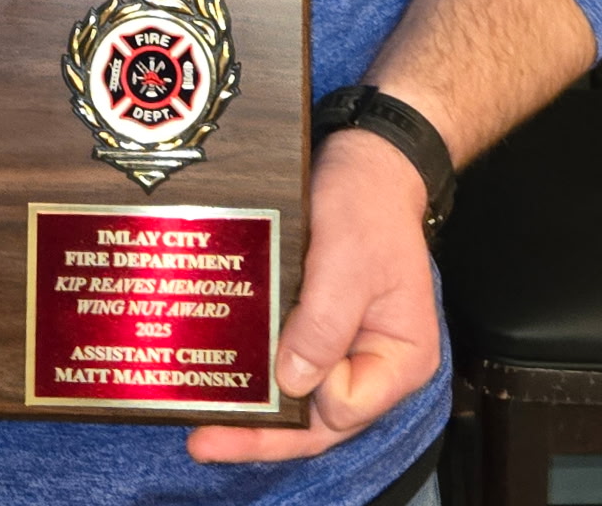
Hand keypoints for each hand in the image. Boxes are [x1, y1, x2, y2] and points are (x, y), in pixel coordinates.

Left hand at [188, 129, 438, 463]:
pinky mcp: (319, 329)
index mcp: (399, 358)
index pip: (346, 405)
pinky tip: (221, 379)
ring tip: (201, 422)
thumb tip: (291, 382)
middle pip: (318, 419)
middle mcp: (373, 364)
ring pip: (298, 399)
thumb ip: (325, 324)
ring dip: (254, 410)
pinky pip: (287, 364)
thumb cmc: (367, 204)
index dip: (307, 390)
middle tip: (204, 441)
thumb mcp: (348, 259)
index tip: (275, 364)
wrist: (365, 160)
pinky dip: (257, 375)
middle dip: (262, 434)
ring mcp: (345, 349)